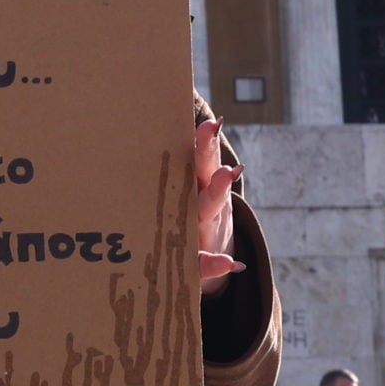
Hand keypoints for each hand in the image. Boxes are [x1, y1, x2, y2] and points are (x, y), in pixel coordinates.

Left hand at [193, 118, 244, 297]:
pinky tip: (228, 263)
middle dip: (207, 153)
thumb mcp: (182, 197)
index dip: (205, 142)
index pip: (199, 159)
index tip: (211, 121)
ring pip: (209, 207)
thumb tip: (156, 123)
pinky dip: (215, 263)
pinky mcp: (201, 261)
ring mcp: (205, 228)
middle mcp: (203, 202)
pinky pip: (203, 263)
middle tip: (211, 128)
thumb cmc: (186, 221)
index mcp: (195, 186)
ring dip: (217, 191)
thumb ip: (179, 175)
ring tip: (225, 173)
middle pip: (206, 173)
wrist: (212, 262)